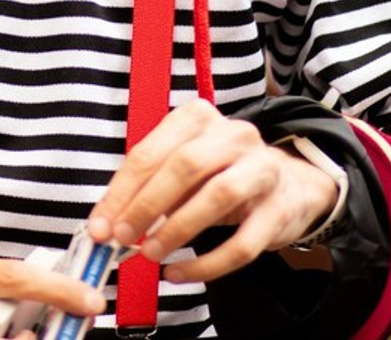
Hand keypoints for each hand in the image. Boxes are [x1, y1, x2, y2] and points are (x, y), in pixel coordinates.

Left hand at [86, 99, 337, 284]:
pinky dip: (208, 263)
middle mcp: (233, 134)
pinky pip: (243, 242)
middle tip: (122, 238)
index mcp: (198, 117)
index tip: (101, 224)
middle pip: (183, 165)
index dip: (121, 191)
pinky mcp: (280, 209)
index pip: (150, 151)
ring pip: (216, 196)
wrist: (290, 186)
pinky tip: (181, 273)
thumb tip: (108, 221)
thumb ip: (148, 188)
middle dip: (146, 205)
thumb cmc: (221, 174)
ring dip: (177, 230)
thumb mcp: (183, 169)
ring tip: (151, 254)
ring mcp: (262, 169)